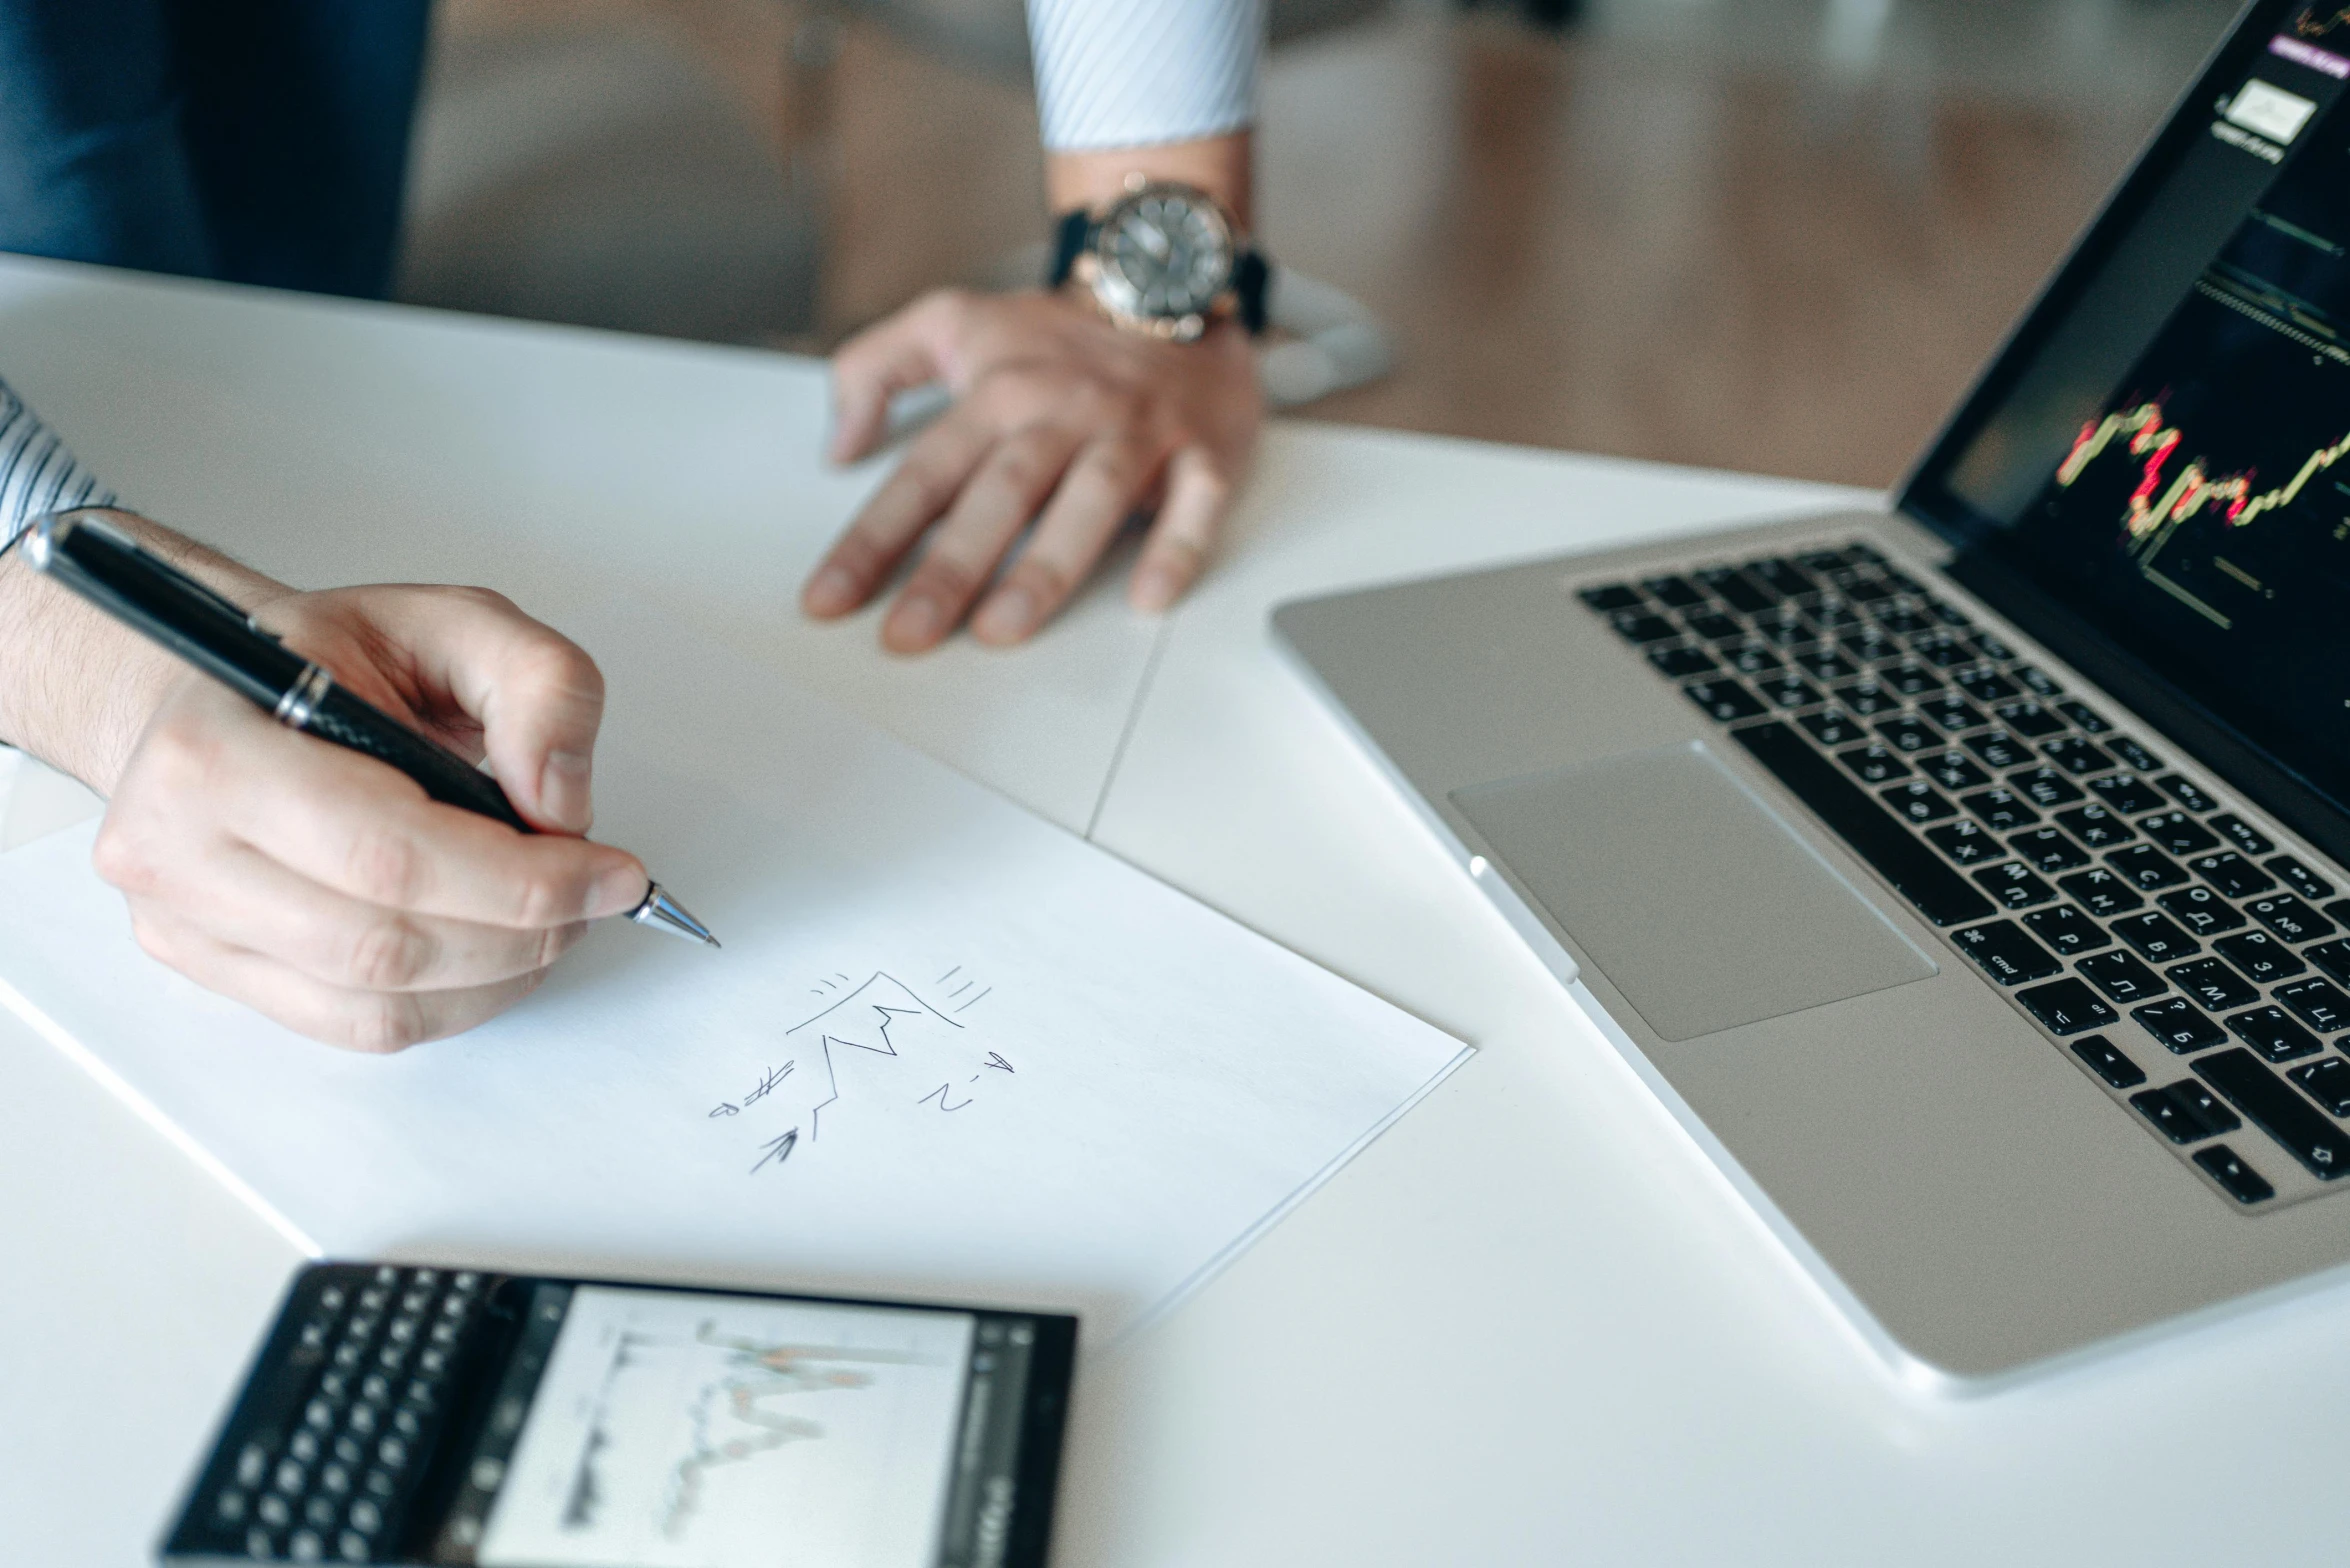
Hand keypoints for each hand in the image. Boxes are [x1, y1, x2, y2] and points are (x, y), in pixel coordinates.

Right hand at [90, 583, 650, 1050]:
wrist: (221, 691)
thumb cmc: (328, 658)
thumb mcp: (451, 621)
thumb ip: (538, 682)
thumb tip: (561, 800)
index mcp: (215, 750)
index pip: (387, 853)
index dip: (521, 881)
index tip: (611, 873)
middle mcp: (176, 847)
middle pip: (385, 942)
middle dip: (522, 932)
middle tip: (594, 898)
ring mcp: (185, 922)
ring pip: (375, 1002)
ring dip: (497, 976)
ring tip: (551, 922)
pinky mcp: (212, 969)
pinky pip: (355, 1025)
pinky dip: (452, 1003)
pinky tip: (495, 955)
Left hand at [805, 287, 1262, 650]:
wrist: (1169, 280)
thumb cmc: (1060, 332)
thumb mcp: (949, 321)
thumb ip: (873, 369)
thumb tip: (839, 447)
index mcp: (998, 392)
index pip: (923, 475)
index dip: (873, 540)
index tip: (831, 597)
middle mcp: (1063, 412)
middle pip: (999, 494)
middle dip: (950, 569)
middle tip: (909, 633)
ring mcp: (1135, 434)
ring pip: (1088, 500)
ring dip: (1046, 566)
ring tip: (1003, 629)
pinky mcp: (1202, 451)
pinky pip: (1194, 502)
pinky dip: (1176, 548)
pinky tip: (1148, 597)